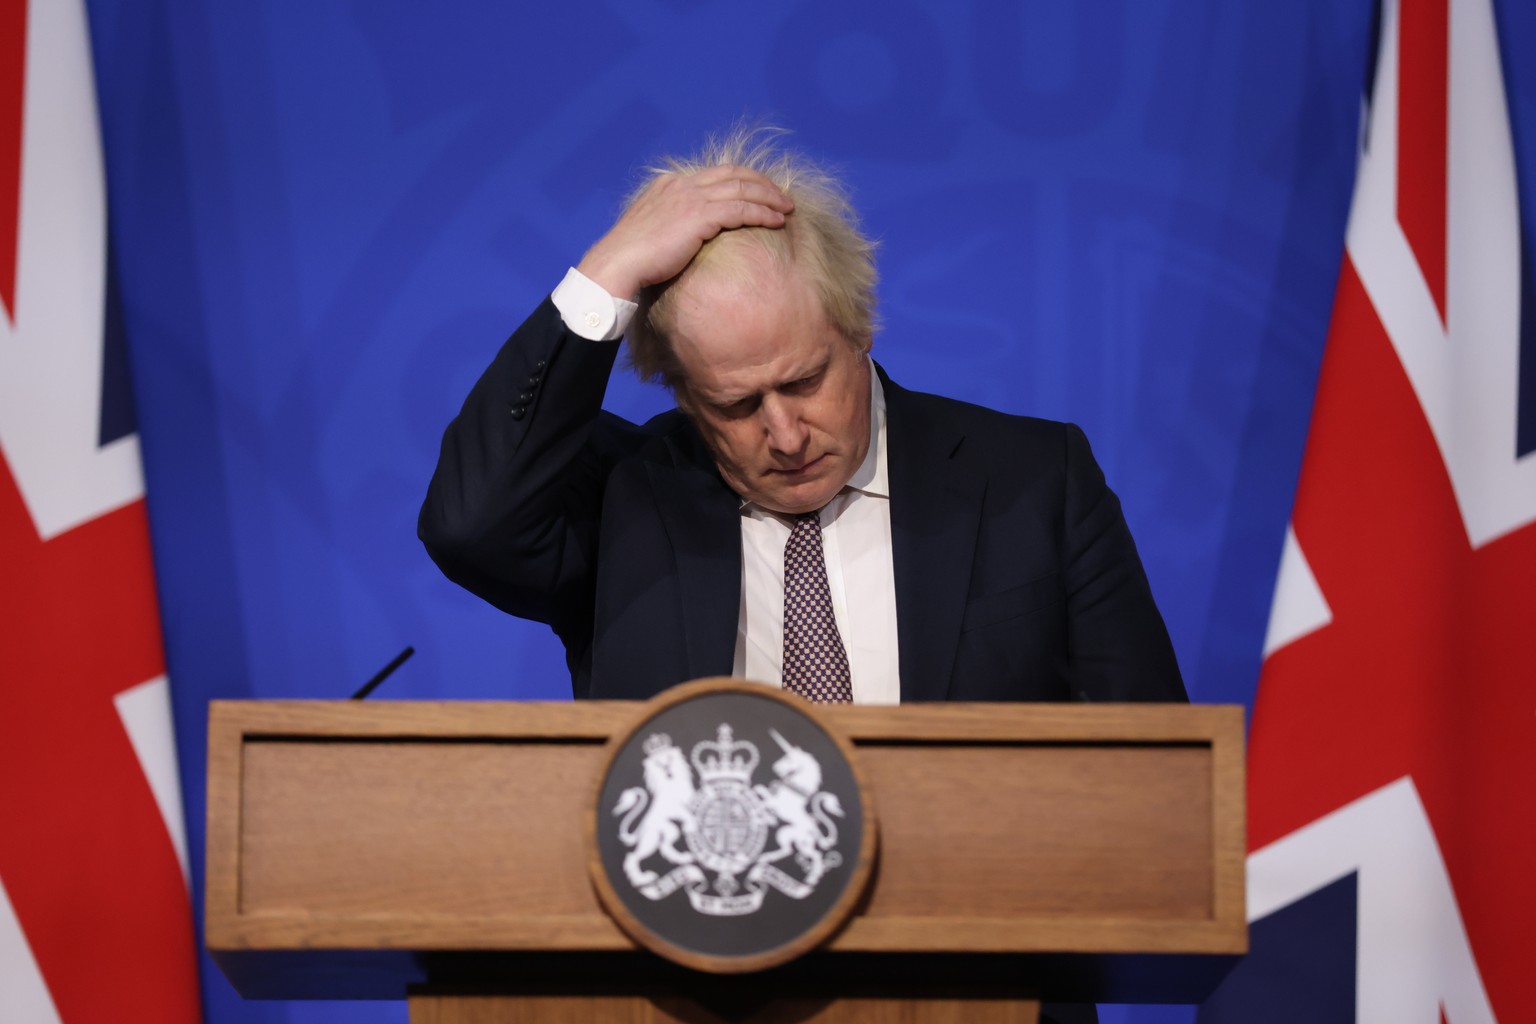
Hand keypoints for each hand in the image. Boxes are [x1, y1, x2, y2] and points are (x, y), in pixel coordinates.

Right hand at [576, 165, 793, 299]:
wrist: (618, 263)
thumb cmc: (631, 258)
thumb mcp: (649, 230)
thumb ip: (668, 224)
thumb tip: (681, 236)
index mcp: (669, 184)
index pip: (715, 173)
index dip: (742, 179)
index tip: (759, 191)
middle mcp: (682, 185)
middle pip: (734, 174)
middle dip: (762, 183)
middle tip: (782, 196)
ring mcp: (691, 197)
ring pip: (743, 189)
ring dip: (770, 197)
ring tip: (788, 208)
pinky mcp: (699, 216)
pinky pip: (741, 209)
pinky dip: (763, 213)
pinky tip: (777, 221)